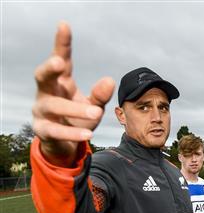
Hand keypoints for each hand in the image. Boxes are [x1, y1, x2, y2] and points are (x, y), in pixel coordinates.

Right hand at [33, 22, 114, 159]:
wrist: (65, 145)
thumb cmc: (78, 118)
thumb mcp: (93, 106)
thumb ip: (100, 95)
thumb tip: (110, 80)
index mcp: (60, 82)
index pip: (60, 59)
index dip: (61, 44)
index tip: (64, 25)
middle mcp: (47, 93)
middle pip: (42, 76)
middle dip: (49, 68)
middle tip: (59, 63)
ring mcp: (42, 111)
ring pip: (54, 106)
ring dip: (75, 109)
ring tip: (96, 112)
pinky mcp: (43, 130)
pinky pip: (56, 131)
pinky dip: (72, 132)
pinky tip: (88, 133)